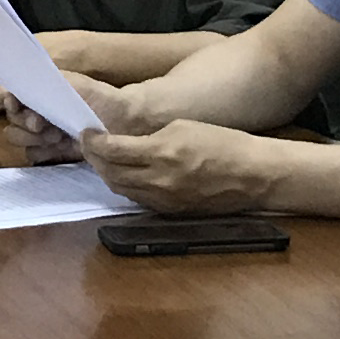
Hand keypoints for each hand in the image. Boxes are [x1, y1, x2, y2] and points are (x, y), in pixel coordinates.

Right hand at [4, 73, 134, 161]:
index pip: (10, 95)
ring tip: (57, 137)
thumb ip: (40, 80)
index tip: (16, 105)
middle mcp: (37, 110)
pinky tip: (60, 148)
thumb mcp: (70, 83)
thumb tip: (9, 85)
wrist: (124, 124)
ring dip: (33, 139)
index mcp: (40, 91)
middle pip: (11, 120)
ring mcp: (43, 132)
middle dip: (24, 124)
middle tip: (43, 125)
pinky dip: (44, 152)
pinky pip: (33, 155)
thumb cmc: (98, 99)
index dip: (10, 101)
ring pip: (18, 138)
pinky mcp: (51, 152)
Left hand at [77, 118, 279, 211]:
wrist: (253, 175)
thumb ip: (150, 136)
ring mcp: (164, 199)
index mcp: (163, 152)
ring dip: (106, 174)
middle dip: (94, 158)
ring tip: (102, 159)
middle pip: (110, 173)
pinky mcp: (170, 211)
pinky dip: (125, 186)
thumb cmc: (223, 143)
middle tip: (88, 144)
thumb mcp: (183, 127)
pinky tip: (125, 174)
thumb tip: (125, 142)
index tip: (86, 132)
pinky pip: (138, 199)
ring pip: (120, 189)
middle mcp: (159, 180)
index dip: (94, 141)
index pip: (113, 150)